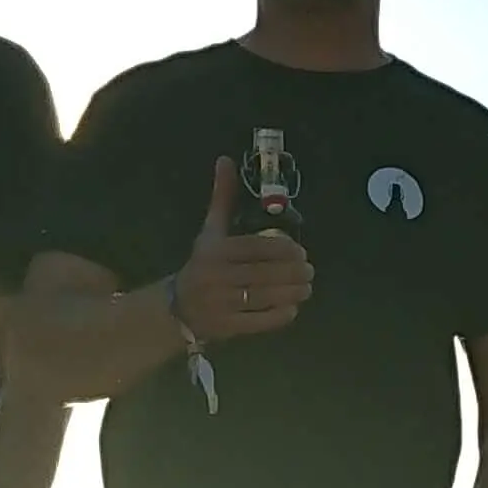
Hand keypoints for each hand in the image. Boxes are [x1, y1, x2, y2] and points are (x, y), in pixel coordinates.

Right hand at [172, 161, 314, 346]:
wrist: (177, 308)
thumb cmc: (202, 265)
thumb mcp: (210, 231)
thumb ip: (223, 198)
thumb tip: (226, 159)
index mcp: (215, 251)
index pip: (255, 248)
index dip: (282, 250)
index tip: (301, 252)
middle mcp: (216, 277)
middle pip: (263, 274)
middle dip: (293, 273)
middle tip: (310, 271)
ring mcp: (221, 304)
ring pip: (264, 297)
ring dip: (291, 293)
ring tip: (307, 288)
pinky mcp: (226, 327)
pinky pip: (258, 322)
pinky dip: (278, 315)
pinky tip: (292, 308)